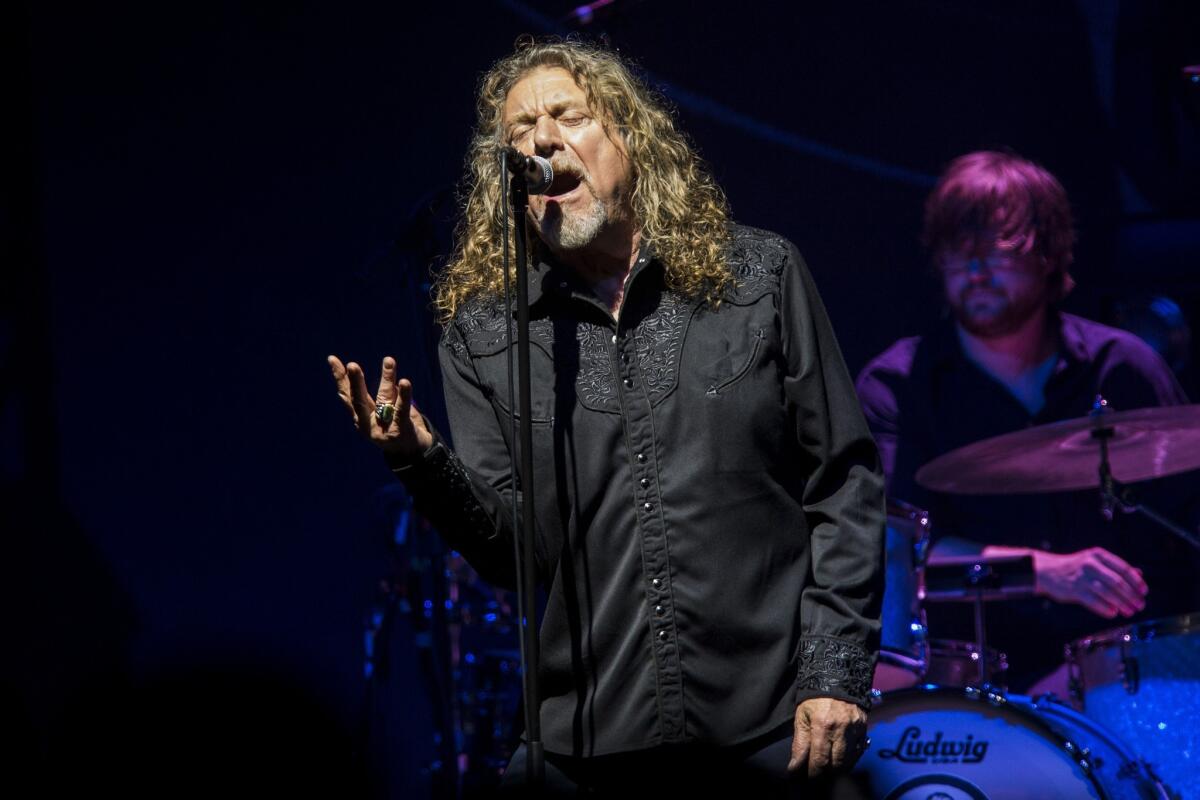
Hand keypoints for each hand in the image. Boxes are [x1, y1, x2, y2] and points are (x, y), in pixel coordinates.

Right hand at [328, 355, 432, 457]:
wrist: (413, 455)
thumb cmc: (394, 428)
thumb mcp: (381, 414)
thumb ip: (375, 399)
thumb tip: (364, 382)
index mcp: (361, 418)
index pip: (347, 395)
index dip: (340, 378)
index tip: (332, 359)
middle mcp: (368, 424)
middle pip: (359, 400)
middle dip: (355, 382)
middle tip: (352, 365)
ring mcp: (383, 429)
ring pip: (384, 400)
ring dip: (387, 379)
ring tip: (389, 361)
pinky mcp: (400, 431)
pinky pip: (402, 410)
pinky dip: (403, 395)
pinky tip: (405, 382)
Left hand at [788, 697, 867, 777]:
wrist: (837, 677)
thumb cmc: (815, 697)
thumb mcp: (802, 716)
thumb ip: (799, 743)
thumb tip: (795, 766)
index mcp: (822, 725)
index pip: (819, 759)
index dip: (813, 773)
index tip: (807, 777)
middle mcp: (841, 729)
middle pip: (836, 764)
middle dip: (826, 773)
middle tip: (817, 774)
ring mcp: (855, 728)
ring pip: (849, 760)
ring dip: (838, 768)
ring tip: (828, 768)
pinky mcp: (864, 727)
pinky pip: (859, 750)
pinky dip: (850, 759)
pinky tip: (841, 759)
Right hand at [1031, 546, 1147, 617]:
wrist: (1047, 571)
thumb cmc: (1075, 567)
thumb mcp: (1095, 561)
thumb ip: (1116, 567)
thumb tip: (1139, 574)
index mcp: (1098, 555)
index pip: (1123, 568)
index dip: (1136, 581)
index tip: (1144, 592)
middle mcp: (1090, 564)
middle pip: (1117, 582)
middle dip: (1131, 596)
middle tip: (1140, 605)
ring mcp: (1081, 577)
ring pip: (1107, 593)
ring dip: (1121, 604)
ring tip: (1130, 611)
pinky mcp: (1074, 590)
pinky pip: (1093, 601)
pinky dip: (1105, 608)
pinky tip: (1113, 613)